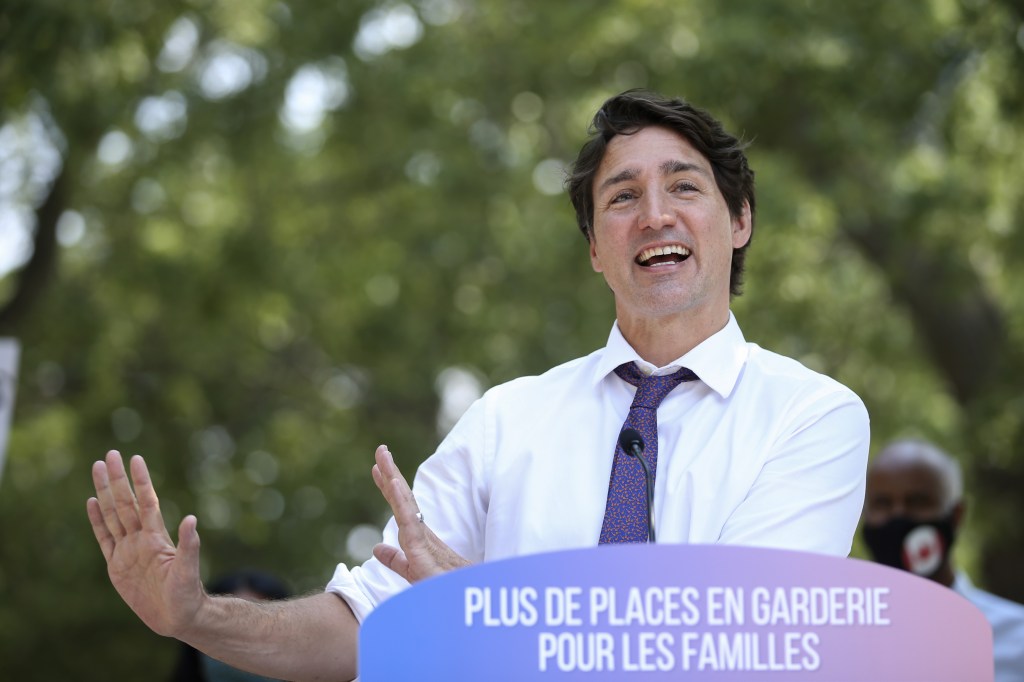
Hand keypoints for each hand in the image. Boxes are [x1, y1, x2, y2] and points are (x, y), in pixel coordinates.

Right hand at [86, 450, 205, 637]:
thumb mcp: (188, 571)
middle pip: (125, 503)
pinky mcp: (116, 565)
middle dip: (117, 480)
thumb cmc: (187, 595)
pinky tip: (91, 502)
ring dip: (104, 492)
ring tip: (98, 469)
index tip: (135, 459)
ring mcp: (127, 550)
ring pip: (112, 515)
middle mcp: (141, 539)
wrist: (177, 617)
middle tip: (110, 454)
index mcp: (156, 538)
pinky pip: (104, 538)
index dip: (141, 481)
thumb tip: (191, 519)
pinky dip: (97, 520)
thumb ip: (188, 545)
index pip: (146, 502)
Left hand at [370, 445, 470, 582]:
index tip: (378, 468)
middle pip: (402, 497)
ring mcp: (422, 537)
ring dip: (394, 478)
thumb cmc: (442, 586)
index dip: (389, 487)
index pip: (400, 506)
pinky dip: (401, 501)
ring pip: (405, 503)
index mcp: (417, 535)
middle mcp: (421, 531)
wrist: (459, 600)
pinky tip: (392, 485)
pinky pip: (409, 521)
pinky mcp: (422, 548)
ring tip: (384, 457)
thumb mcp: (412, 571)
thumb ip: (395, 560)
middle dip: (391, 473)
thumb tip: (376, 548)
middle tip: (381, 450)